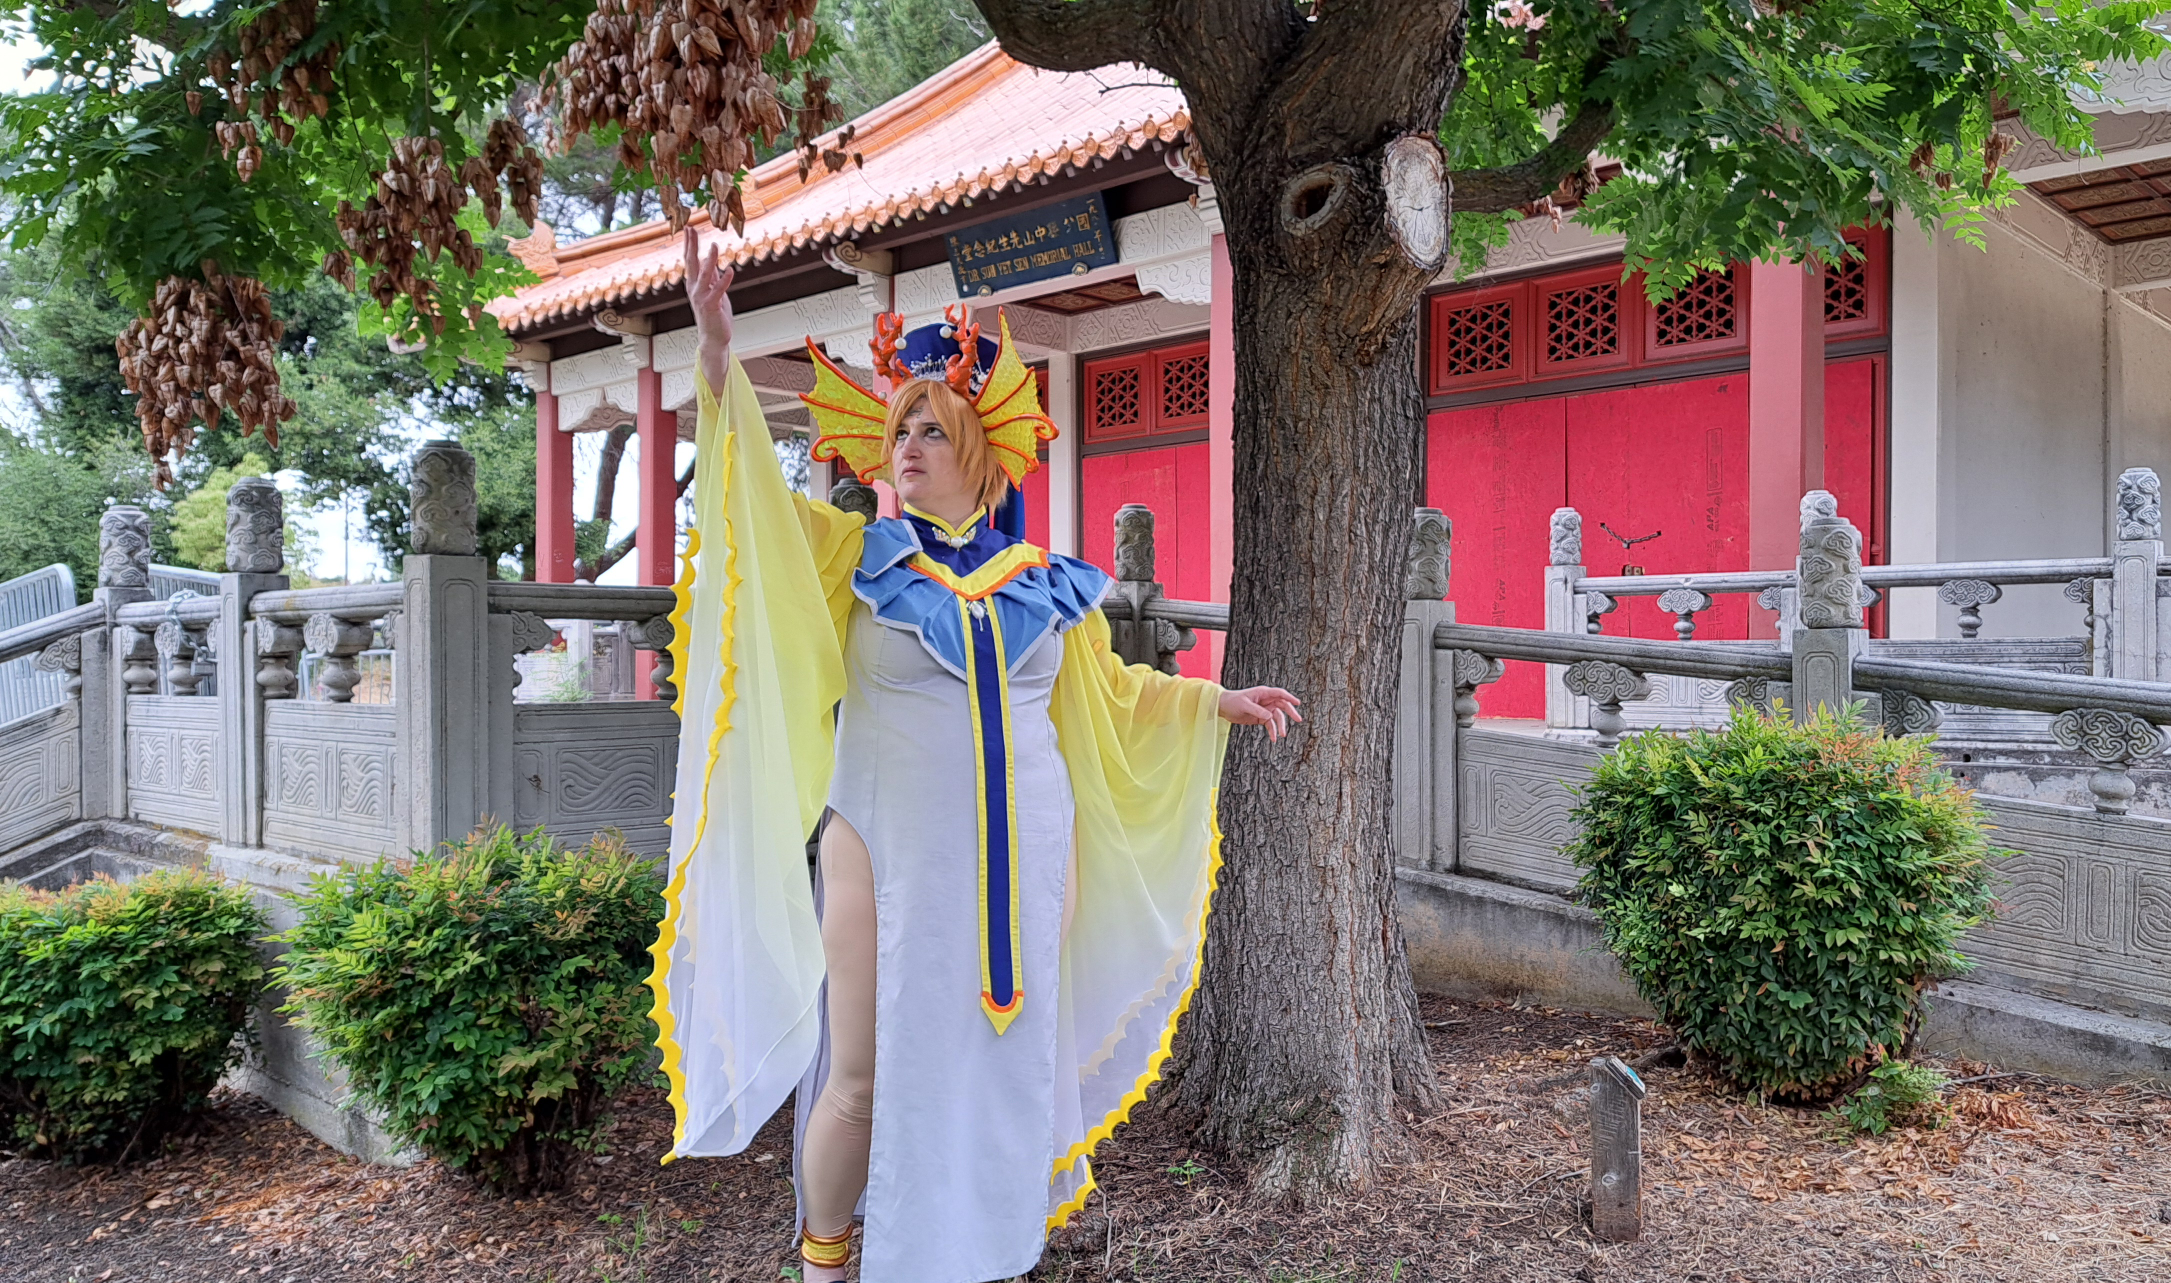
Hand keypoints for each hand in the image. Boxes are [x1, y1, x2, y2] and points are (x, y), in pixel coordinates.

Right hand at [682, 227, 734, 391]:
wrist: (713, 338)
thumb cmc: (714, 315)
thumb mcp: (713, 291)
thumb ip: (711, 276)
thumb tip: (710, 260)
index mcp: (694, 284)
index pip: (690, 260)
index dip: (689, 244)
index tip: (689, 229)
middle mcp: (694, 289)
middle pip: (692, 263)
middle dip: (692, 246)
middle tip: (691, 229)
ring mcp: (702, 298)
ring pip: (704, 275)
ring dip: (709, 260)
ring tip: (714, 246)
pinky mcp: (712, 306)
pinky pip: (718, 291)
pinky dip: (724, 280)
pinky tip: (730, 270)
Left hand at [1218, 686, 1301, 740]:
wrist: (1223, 707)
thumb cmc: (1233, 701)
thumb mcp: (1244, 705)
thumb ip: (1257, 710)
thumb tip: (1269, 716)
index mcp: (1263, 693)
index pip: (1279, 693)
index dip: (1289, 697)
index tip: (1297, 703)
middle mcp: (1266, 700)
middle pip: (1282, 705)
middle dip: (1290, 712)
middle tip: (1298, 719)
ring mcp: (1264, 710)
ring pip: (1277, 717)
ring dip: (1281, 725)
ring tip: (1282, 735)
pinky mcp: (1261, 718)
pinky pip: (1270, 725)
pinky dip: (1272, 731)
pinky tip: (1273, 739)